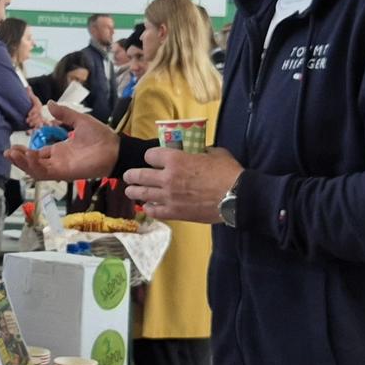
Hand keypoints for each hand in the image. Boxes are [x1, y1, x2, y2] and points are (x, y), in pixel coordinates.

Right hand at [5, 102, 119, 181]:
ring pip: (36, 170)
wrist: (114, 148)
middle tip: (7, 152)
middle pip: (33, 164)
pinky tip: (27, 156)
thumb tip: (49, 103)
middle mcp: (57, 161)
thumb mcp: (79, 120)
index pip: (38, 154)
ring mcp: (60, 168)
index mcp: (60, 150)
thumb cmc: (100, 136)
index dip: (25, 152)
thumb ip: (64, 114)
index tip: (13, 146)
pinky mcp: (65, 173)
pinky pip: (46, 172)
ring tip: (12, 154)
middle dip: (19, 159)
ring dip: (23, 163)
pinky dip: (35, 166)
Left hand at [123, 147, 243, 223]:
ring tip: (130, 191)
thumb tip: (199, 152)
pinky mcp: (174, 212)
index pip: (151, 155)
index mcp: (176, 159)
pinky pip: (154, 211)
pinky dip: (149, 209)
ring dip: (134, 191)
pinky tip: (147, 207)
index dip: (150, 156)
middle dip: (132, 175)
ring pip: (142, 193)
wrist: (236, 197)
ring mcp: (168, 196)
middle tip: (128, 176)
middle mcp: (167, 177)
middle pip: (140, 174)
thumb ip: (201, 151)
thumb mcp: (214, 153)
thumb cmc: (227, 172)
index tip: (151, 158)